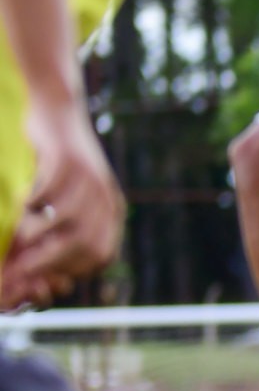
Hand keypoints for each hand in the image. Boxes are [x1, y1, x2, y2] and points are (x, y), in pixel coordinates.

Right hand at [0, 104, 124, 309]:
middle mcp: (105, 196)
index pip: (100, 256)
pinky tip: (18, 204)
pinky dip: (29, 203)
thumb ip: (63, 234)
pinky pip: (47, 191)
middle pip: (84, 244)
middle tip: (17, 268)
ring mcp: (88, 176)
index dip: (72, 271)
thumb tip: (48, 279)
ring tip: (14, 237)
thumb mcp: (68, 201)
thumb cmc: (54, 165)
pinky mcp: (67, 157)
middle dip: (48, 261)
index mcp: (111, 211)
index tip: (45, 278)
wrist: (56, 111)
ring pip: (64, 220)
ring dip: (35, 233)